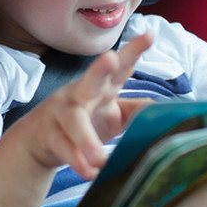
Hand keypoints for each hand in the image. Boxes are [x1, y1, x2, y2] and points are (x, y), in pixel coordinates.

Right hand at [15, 32, 154, 178]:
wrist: (39, 140)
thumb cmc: (84, 120)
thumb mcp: (113, 113)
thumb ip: (137, 110)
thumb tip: (167, 112)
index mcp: (101, 86)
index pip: (121, 67)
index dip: (134, 50)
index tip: (150, 35)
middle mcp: (80, 93)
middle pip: (90, 79)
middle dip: (100, 68)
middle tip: (111, 58)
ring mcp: (61, 113)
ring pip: (73, 121)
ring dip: (86, 139)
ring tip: (99, 158)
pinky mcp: (49, 134)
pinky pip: (64, 147)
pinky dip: (77, 161)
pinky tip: (89, 172)